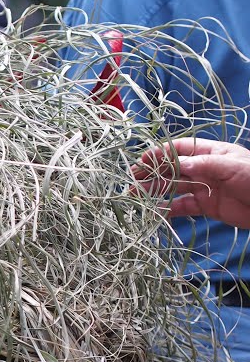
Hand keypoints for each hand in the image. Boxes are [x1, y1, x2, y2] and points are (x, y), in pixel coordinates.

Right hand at [134, 139, 249, 229]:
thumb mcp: (232, 166)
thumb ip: (204, 164)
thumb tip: (179, 163)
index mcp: (211, 153)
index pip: (180, 149)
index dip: (160, 153)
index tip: (142, 160)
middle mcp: (204, 169)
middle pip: (172, 169)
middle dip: (151, 173)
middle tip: (130, 180)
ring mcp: (204, 188)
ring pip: (173, 188)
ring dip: (154, 191)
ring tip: (134, 196)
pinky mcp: (206, 207)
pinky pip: (183, 207)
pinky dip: (168, 209)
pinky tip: (153, 211)